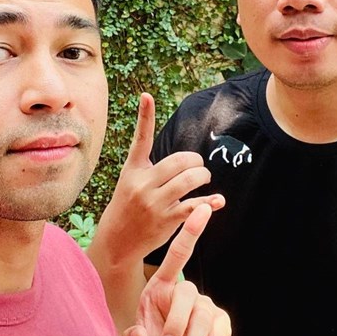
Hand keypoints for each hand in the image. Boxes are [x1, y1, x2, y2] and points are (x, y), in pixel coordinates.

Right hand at [99, 93, 224, 262]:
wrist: (117, 240)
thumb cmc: (128, 204)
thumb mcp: (131, 180)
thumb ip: (150, 166)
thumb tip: (179, 156)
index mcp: (133, 169)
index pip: (140, 139)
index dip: (144, 116)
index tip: (147, 95)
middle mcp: (142, 183)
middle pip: (178, 161)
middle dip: (195, 161)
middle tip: (199, 166)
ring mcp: (154, 202)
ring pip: (188, 180)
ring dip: (203, 177)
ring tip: (204, 179)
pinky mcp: (166, 220)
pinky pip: (193, 206)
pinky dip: (209, 202)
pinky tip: (218, 200)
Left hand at [119, 204, 230, 335]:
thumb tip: (138, 335)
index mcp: (160, 289)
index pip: (178, 256)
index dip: (191, 232)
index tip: (202, 209)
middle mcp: (185, 294)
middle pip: (187, 295)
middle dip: (177, 325)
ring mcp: (206, 309)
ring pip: (204, 321)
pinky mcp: (221, 327)